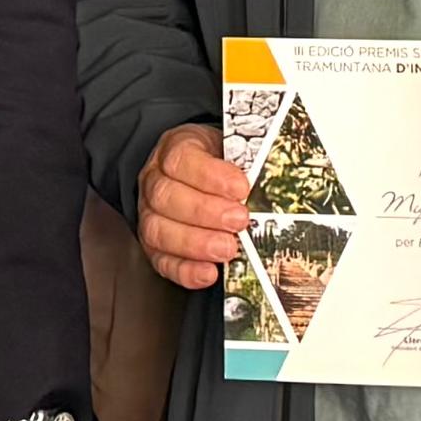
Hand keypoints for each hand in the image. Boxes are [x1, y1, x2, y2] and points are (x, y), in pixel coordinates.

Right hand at [134, 123, 246, 290]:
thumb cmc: (220, 162)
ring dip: (195, 243)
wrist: (207, 171)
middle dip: (205, 212)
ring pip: (158, 230)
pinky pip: (162, 261)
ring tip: (227, 248)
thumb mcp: (233, 148)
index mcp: (175, 149)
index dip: (210, 176)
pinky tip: (208, 272)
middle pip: (166, 196)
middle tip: (239, 221)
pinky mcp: (154, 247)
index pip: (181, 158)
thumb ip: (246, 164)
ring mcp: (150, 215)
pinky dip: (185, 270)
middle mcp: (155, 181)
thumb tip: (271, 183)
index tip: (241, 188)